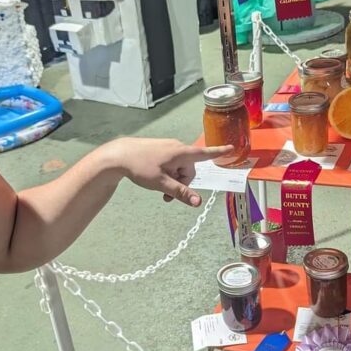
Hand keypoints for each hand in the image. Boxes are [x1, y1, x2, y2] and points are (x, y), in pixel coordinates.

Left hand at [108, 138, 232, 206]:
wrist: (119, 155)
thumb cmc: (140, 166)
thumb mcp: (161, 183)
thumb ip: (181, 193)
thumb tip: (198, 203)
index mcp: (181, 153)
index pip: (204, 153)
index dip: (218, 152)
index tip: (231, 148)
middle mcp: (177, 147)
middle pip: (189, 169)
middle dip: (182, 183)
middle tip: (167, 196)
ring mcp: (168, 147)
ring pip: (179, 168)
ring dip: (173, 180)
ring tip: (158, 186)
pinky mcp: (160, 150)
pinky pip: (171, 164)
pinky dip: (167, 174)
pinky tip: (154, 177)